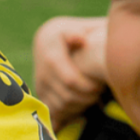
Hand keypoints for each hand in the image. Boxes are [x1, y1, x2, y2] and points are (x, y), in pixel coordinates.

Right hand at [32, 16, 107, 130]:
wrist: (49, 40)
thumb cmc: (74, 32)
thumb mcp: (77, 27)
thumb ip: (79, 31)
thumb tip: (80, 39)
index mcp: (50, 53)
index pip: (70, 80)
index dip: (88, 87)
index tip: (100, 84)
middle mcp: (42, 70)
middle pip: (67, 96)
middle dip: (87, 98)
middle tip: (99, 91)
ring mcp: (39, 83)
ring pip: (62, 106)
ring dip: (80, 105)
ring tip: (93, 96)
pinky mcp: (40, 93)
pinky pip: (55, 111)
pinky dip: (69, 111)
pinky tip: (80, 103)